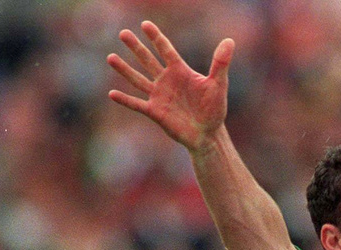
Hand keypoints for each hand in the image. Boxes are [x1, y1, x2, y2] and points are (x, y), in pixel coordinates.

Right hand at [107, 21, 232, 153]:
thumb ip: (220, 63)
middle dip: (136, 47)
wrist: (208, 134)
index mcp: (180, 71)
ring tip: (110, 57)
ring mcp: (159, 96)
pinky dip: (125, 100)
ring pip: (138, 79)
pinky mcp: (155, 112)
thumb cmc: (214, 109)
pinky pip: (137, 104)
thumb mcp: (218, 85)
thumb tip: (230, 41)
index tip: (145, 24)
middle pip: (148, 60)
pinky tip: (112, 94)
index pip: (166, 50)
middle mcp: (167, 81)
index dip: (156, 37)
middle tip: (123, 33)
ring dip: (125, 69)